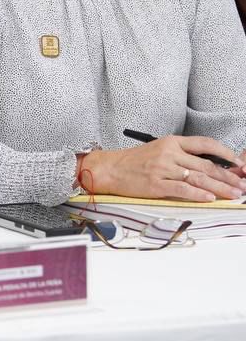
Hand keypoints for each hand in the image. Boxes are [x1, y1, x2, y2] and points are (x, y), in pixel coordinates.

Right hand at [86, 136, 244, 201]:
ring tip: (234, 194)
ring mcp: (163, 169)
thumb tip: (207, 167)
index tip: (237, 163)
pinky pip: (183, 189)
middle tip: (241, 185)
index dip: (225, 154)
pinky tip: (210, 198)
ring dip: (220, 188)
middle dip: (228, 177)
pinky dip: (199, 194)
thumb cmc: (133, 161)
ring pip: (199, 178)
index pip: (205, 144)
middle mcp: (169, 153)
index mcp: (171, 142)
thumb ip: (181, 155)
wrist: (109, 168)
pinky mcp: (156, 184)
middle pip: (206, 165)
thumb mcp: (158, 149)